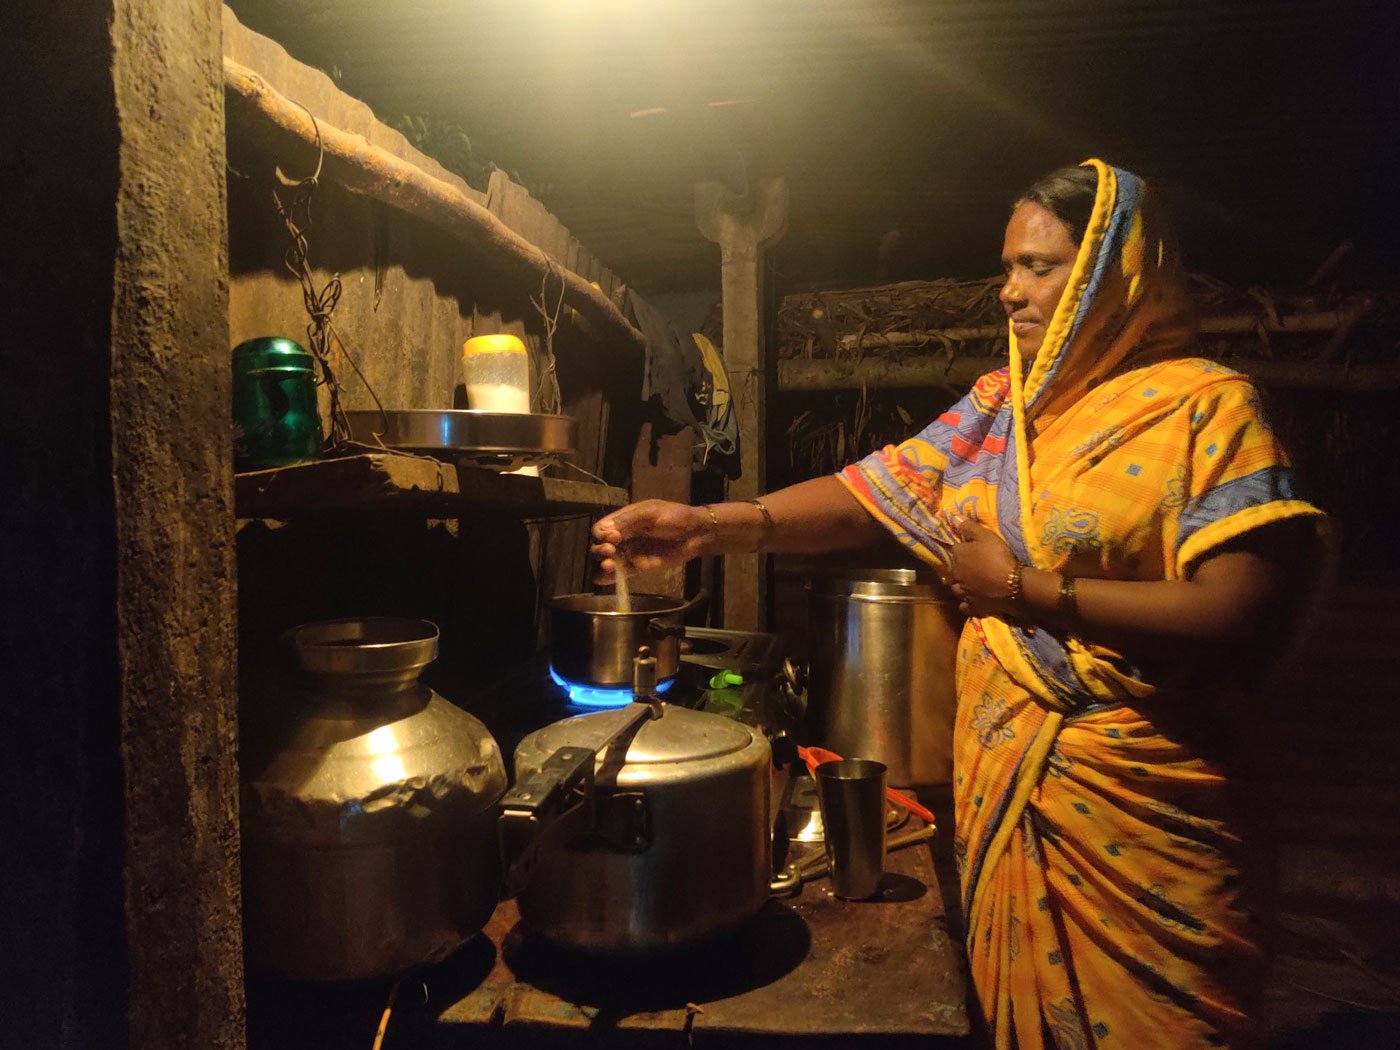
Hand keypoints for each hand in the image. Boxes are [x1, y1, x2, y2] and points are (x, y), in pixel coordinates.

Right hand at [590, 500, 714, 584]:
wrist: (697, 533)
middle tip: (610, 551)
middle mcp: (624, 537)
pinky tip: (604, 579)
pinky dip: (610, 578)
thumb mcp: (651, 512)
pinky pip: (622, 573)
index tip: (613, 537)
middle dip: (600, 549)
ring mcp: (631, 552)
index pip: (602, 528)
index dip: (602, 534)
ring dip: (604, 564)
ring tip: (609, 566)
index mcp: (625, 520)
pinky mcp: (639, 567)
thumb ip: (628, 519)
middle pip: (600, 545)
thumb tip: (604, 529)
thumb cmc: (676, 517)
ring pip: (609, 560)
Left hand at [945, 514, 1019, 616]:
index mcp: (958, 556)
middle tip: (973, 568)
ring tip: (970, 584)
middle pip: (954, 570)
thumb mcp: (986, 536)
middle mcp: (956, 575)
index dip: (964, 549)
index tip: (973, 550)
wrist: (1011, 584)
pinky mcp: (972, 606)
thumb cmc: (998, 557)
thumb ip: (968, 527)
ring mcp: (963, 593)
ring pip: (956, 589)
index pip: (956, 550)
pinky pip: (965, 606)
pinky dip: (967, 603)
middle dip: (960, 569)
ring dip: (961, 586)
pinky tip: (972, 601)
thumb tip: (953, 517)